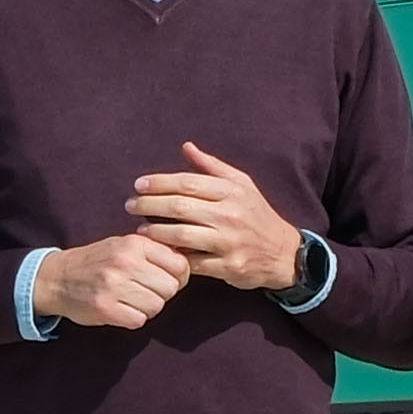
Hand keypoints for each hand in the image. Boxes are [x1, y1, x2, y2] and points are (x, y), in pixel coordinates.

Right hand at [32, 225, 195, 333]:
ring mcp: (114, 285)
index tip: (168, 280)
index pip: (179, 265)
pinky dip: (133, 319)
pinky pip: (138, 320)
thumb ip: (154, 252)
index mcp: (134, 243)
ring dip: (148, 308)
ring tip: (131, 300)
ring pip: (156, 306)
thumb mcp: (125, 245)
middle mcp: (125, 262)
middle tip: (146, 292)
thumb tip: (188, 264)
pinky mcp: (105, 308)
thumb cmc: (98, 262)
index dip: (179, 277)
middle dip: (162, 294)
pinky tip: (121, 310)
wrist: (57, 278)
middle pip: (170, 288)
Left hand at [128, 141, 306, 294]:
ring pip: (183, 235)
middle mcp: (230, 214)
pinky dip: (174, 257)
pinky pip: (193, 263)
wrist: (283, 252)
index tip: (138, 184)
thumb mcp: (241, 184)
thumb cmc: (256, 215)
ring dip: (157, 232)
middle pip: (181, 207)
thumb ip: (211, 166)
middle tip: (130, 205)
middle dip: (150, 205)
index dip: (159, 182)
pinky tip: (159, 253)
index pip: (187, 182)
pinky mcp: (228, 266)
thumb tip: (186, 147)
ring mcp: (229, 242)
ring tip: (140, 230)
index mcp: (231, 191)